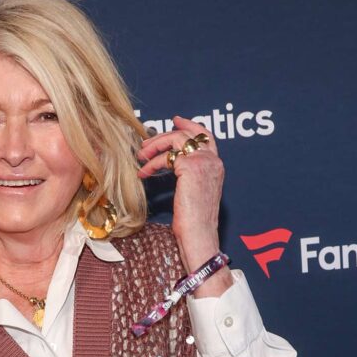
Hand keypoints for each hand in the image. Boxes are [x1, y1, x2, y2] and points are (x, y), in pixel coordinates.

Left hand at [137, 116, 231, 296]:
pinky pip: (167, 155)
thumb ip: (188, 176)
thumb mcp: (192, 193)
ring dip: (155, 145)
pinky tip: (143, 173)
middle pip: (188, 134)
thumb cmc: (193, 222)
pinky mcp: (191, 167)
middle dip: (163, 135)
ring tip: (141, 157)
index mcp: (216, 166)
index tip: (175, 120)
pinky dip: (152, 162)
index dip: (190, 125)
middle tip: (146, 144)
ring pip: (176, 139)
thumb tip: (171, 164)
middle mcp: (213, 161)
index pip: (206, 136)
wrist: (198, 235)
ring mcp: (204, 162)